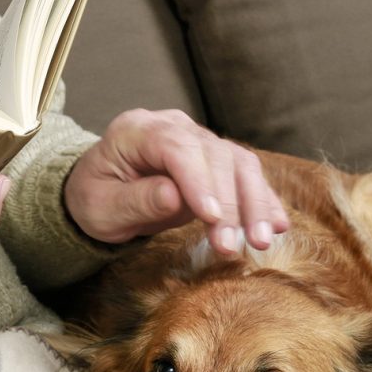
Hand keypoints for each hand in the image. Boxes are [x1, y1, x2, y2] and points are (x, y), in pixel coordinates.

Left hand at [64, 109, 288, 253]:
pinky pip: (245, 175)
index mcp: (136, 130)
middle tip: (235, 245)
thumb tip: (174, 197)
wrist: (100, 193)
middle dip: (229, 202)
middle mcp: (172, 126)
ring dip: (254, 203)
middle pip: (214, 155)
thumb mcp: (101, 208)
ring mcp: (197, 140)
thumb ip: (136, 201)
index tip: (211, 217)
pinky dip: (262, 201)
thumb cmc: (95, 199)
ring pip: (237, 163)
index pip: (175, 148)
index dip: (198, 181)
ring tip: (261, 241)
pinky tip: (276, 226)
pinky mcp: (214, 160)